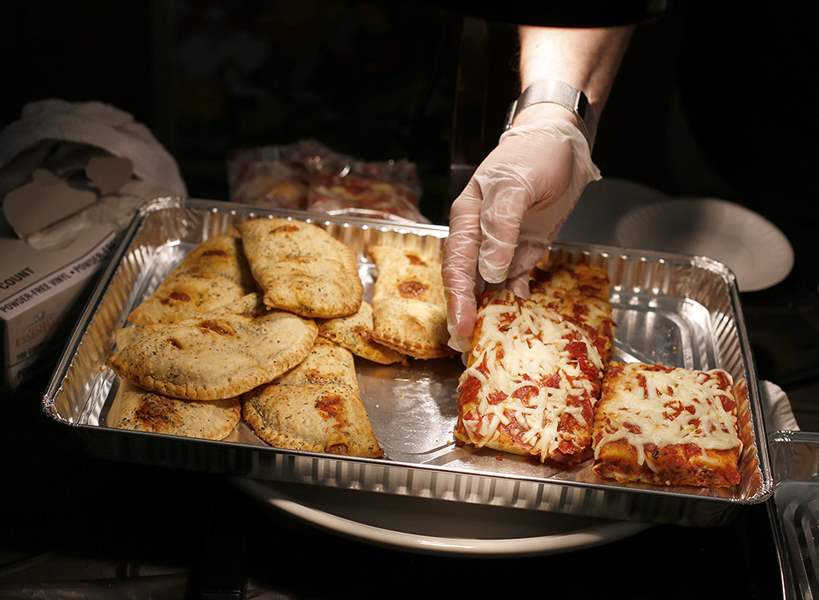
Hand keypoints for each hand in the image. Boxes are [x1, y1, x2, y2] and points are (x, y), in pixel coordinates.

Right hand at [442, 108, 600, 350]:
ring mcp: (502, 245)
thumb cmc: (533, 156)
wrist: (563, 143)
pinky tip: (518, 313)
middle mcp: (480, 237)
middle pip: (467, 282)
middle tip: (467, 348)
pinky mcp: (524, 250)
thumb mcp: (514, 186)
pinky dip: (515, 297)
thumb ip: (500, 228)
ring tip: (488, 342)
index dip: (458, 300)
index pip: (456, 267)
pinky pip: (515, 280)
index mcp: (467, 220)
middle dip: (466, 314)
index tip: (462, 327)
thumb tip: (489, 271)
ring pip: (489, 286)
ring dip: (488, 312)